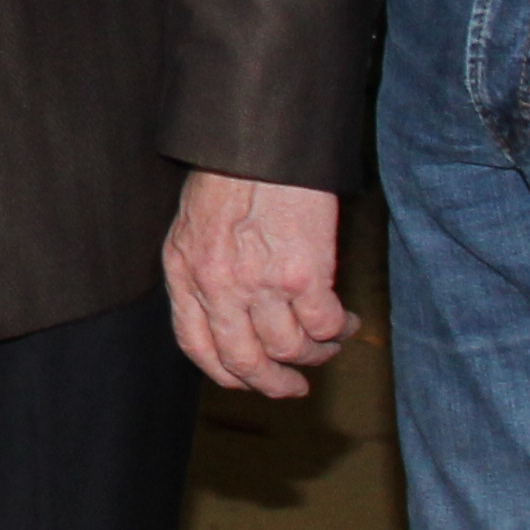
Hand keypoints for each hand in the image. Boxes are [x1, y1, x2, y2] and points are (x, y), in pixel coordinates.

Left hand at [163, 169, 346, 397]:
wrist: (260, 142)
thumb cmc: (229, 176)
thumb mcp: (191, 228)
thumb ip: (201, 273)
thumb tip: (225, 316)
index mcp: (185, 275)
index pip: (197, 347)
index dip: (226, 374)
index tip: (249, 381)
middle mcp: (218, 287)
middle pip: (245, 362)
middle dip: (273, 384)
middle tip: (294, 387)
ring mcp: (259, 284)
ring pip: (289, 349)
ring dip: (314, 354)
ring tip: (327, 341)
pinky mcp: (302, 274)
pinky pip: (322, 325)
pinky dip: (337, 330)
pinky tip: (345, 320)